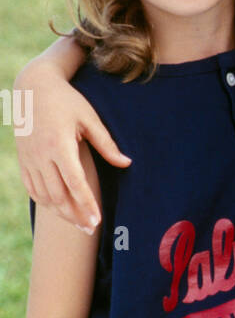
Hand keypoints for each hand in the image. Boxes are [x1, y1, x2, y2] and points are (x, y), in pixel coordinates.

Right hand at [15, 47, 130, 230]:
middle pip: (58, 195)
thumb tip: (127, 164)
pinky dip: (46, 203)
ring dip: (61, 213)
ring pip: (44, 196)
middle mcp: (41, 154)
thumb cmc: (67, 101)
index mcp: (59, 144)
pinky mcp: (23, 160)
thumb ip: (107, 144)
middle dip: (75, 215)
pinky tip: (59, 210)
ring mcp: (29, 159)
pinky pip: (33, 189)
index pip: (75, 182)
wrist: (33, 87)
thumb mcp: (90, 118)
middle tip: (91, 230)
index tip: (97, 220)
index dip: (86, 204)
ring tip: (79, 224)